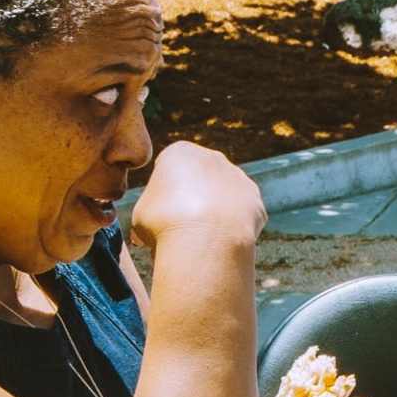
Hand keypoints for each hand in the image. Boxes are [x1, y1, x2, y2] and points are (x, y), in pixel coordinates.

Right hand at [128, 142, 264, 259]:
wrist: (204, 240)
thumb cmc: (163, 223)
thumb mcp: (140, 213)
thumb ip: (150, 211)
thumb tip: (147, 233)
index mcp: (180, 152)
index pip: (169, 168)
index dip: (162, 194)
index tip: (158, 214)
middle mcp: (213, 158)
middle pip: (199, 179)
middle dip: (191, 200)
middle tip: (179, 228)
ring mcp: (238, 178)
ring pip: (222, 196)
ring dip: (214, 214)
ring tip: (200, 240)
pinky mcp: (255, 200)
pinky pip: (241, 215)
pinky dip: (232, 228)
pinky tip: (221, 243)